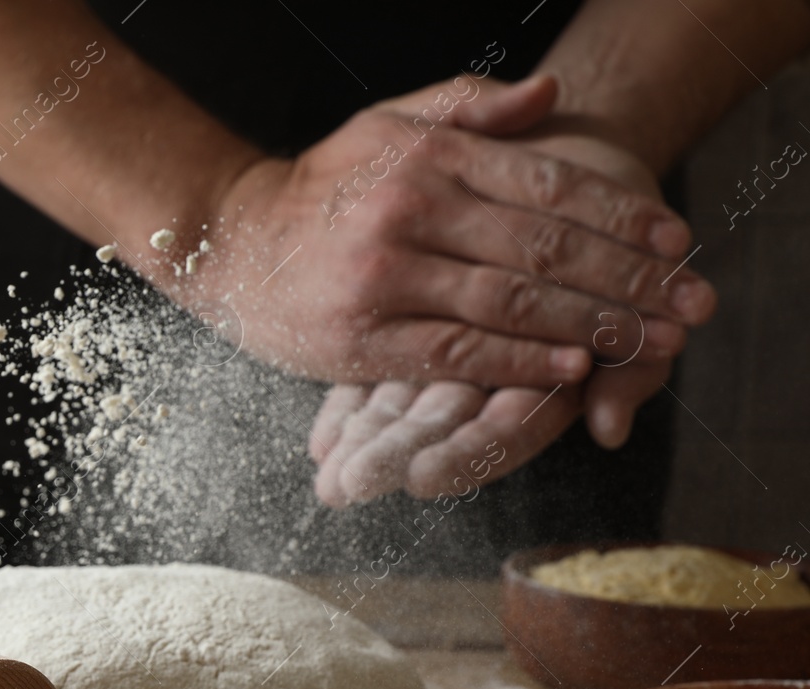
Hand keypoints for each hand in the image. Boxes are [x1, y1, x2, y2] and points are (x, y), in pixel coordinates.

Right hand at [308, 110, 696, 505]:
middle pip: (544, 248)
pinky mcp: (361, 337)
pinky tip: (572, 366)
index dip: (622, 216)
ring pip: (510, 302)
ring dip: (591, 324)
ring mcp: (385, 276)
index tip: (677, 241)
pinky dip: (521, 360)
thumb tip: (550, 97)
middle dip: (628, 278)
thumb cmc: (319, 188)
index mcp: (427, 156)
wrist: (227, 244)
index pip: (547, 185)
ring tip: (648, 342)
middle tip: (688, 304)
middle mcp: (410, 210)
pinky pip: (457, 350)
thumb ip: (470, 107)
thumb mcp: (387, 124)